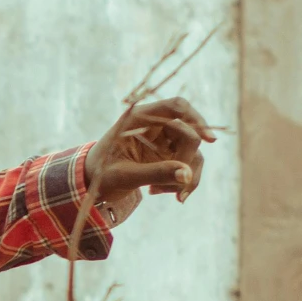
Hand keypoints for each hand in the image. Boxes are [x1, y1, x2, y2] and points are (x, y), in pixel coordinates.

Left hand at [86, 96, 213, 224]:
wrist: (91, 185)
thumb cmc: (100, 175)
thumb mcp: (123, 176)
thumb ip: (155, 173)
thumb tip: (187, 175)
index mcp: (139, 118)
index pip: (177, 107)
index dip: (197, 119)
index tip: (210, 140)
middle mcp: (155, 126)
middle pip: (189, 134)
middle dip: (187, 162)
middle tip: (176, 188)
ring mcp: (164, 141)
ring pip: (192, 153)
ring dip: (185, 176)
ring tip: (161, 193)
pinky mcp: (168, 157)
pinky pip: (186, 166)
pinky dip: (181, 181)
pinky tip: (159, 192)